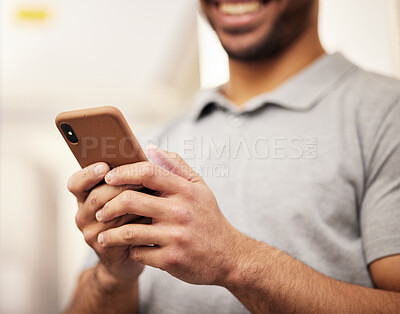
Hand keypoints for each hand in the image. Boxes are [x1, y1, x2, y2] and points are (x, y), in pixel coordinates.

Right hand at [68, 162, 145, 287]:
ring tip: (152, 195)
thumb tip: (148, 151)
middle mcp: (84, 213)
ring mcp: (91, 232)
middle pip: (96, 196)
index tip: (104, 166)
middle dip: (121, 186)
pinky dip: (137, 221)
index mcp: (86, 196)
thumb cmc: (134, 218)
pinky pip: (119, 231)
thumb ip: (130, 176)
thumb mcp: (130, 194)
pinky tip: (152, 217)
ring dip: (133, 203)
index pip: (76, 183)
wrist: (133, 254)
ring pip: (109, 213)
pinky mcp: (103, 246)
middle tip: (142, 181)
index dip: (88, 174)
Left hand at [95, 146, 241, 285]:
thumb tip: (150, 148)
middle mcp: (180, 211)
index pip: (148, 172)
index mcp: (186, 190)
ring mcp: (175, 236)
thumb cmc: (209, 218)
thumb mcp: (200, 188)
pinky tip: (128, 249)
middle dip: (108, 206)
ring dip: (110, 233)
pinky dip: (129, 251)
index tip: (108, 178)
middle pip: (130, 200)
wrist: (229, 256)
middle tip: (101, 211)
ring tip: (103, 234)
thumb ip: (176, 166)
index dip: (123, 172)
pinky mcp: (171, 259)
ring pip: (128, 231)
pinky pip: (137, 252)